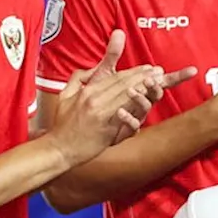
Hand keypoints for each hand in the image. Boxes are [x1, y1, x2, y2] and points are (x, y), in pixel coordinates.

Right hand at [44, 30, 160, 166]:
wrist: (59, 148)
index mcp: (86, 91)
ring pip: (126, 94)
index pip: (114, 78)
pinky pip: (125, 112)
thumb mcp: (64, 96)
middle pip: (123, 83)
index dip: (133, 71)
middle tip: (158, 71)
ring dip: (144, 86)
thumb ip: (78, 79)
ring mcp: (100, 112)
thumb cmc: (62, 125)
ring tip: (158, 81)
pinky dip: (137, 104)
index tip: (147, 68)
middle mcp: (93, 98)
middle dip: (143, 76)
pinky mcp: (106, 127)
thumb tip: (91, 69)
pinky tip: (148, 99)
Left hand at [85, 30, 197, 142]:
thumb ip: (112, 55)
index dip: (175, 76)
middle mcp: (139, 103)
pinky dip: (128, 119)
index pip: (160, 80)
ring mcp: (133, 116)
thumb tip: (118, 32)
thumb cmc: (94, 100)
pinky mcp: (124, 130)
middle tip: (155, 75)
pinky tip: (121, 113)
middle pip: (154, 93)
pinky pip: (131, 126)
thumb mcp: (103, 74)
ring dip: (141, 98)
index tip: (191, 71)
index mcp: (139, 89)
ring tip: (132, 90)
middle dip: (155, 84)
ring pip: (144, 108)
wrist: (84, 128)